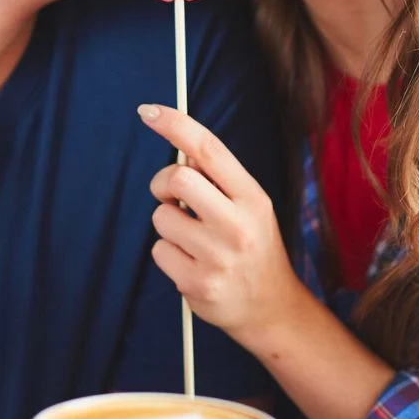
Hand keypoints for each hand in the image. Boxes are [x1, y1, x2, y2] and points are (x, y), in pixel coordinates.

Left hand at [139, 103, 301, 343]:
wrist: (270, 307)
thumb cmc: (253, 247)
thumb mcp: (252, 207)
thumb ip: (220, 181)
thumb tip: (181, 149)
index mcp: (253, 198)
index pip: (209, 149)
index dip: (176, 125)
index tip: (149, 111)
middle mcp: (238, 224)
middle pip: (177, 178)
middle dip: (162, 184)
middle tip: (170, 197)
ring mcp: (217, 256)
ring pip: (161, 218)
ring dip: (168, 225)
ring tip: (194, 241)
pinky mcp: (197, 284)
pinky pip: (159, 251)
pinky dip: (168, 254)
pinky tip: (192, 264)